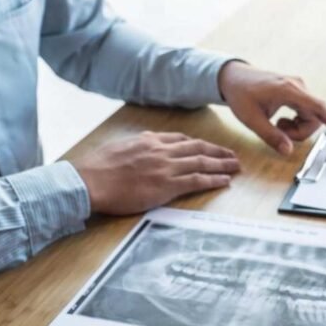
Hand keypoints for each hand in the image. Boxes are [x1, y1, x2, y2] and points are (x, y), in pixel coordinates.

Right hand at [70, 131, 239, 215]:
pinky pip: (197, 181)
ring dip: (222, 164)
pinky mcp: (166, 185)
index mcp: (148, 140)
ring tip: (236, 167)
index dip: (197, 144)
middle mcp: (161, 150)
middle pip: (197, 147)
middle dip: (217, 151)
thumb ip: (135, 146)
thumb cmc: (97, 168)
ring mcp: (166, 167)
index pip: (180, 139)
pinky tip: (225, 181)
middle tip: (232, 155)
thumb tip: (143, 143)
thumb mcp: (118, 147)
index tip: (207, 147)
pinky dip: (213, 180)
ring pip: (202, 162)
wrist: (89, 181)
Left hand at [218, 61, 325, 155]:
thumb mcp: (251, 119)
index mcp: (288, 91)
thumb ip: (271, 136)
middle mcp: (297, 86)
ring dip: (297, 127)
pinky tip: (281, 119)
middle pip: (314, 117)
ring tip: (277, 125)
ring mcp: (298, 88)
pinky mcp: (296, 91)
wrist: (233, 77)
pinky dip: (296, 121)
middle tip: (280, 132)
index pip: (318, 108)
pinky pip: (305, 111)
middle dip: (300, 132)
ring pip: (310, 116)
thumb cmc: (240, 95)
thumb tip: (288, 151)